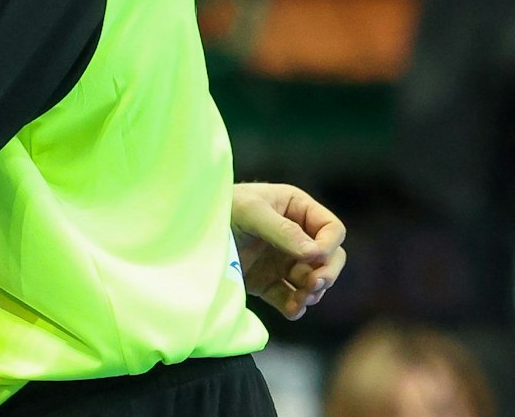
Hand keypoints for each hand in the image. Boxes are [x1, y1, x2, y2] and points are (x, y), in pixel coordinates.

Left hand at [231, 181, 346, 319]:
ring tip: (301, 299)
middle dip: (326, 273)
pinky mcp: (267, 281)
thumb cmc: (220, 207)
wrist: (187, 229)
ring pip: (313, 281)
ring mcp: (282, 260)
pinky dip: (294, 307)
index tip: (315, 256)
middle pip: (330, 259)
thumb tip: (315, 253)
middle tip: (313, 284)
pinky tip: (292, 311)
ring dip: (312, 293)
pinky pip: (289, 297)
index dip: (328, 245)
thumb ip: (282, 230)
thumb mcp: (250, 211)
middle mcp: (295, 236)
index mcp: (296, 210)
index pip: (331, 230)